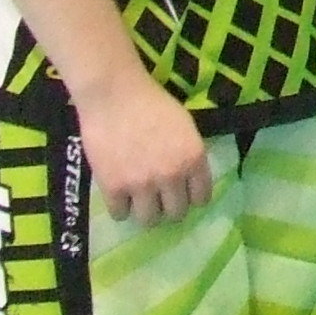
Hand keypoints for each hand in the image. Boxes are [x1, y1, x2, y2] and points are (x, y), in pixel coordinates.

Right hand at [71, 68, 211, 224]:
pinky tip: (119, 195)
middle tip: (159, 198)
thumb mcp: (185, 127)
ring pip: (149, 220)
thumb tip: (190, 180)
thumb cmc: (152, 103)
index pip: (202, 198)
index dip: (192, 198)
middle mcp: (172, 175)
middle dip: (169, 207)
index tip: (183, 195)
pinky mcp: (113, 188)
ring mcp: (142, 184)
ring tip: (139, 199)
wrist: (114, 95)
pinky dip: (120, 207)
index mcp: (193, 158)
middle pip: (176, 214)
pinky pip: (121, 214)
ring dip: (145, 211)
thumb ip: (189, 155)